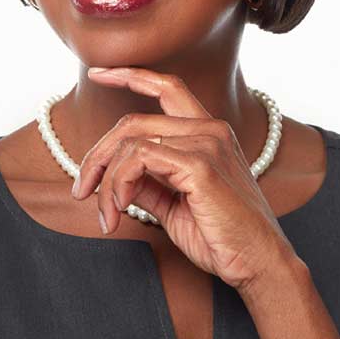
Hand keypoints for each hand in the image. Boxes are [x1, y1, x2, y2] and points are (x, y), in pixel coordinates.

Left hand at [72, 66, 298, 291]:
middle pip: (134, 120)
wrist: (258, 264)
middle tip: (81, 190)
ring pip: (131, 140)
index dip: (130, 75)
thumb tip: (116, 178)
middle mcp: (210, 130)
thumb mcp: (174, 206)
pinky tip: (120, 209)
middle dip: (97, 155)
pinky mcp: (200, 165)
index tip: (97, 74)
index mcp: (209, 134)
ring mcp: (207, 144)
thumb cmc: (223, 239)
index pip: (167, 87)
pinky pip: (139, 158)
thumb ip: (149, 184)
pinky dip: (118, 184)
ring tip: (105, 214)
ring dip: (106, 179)